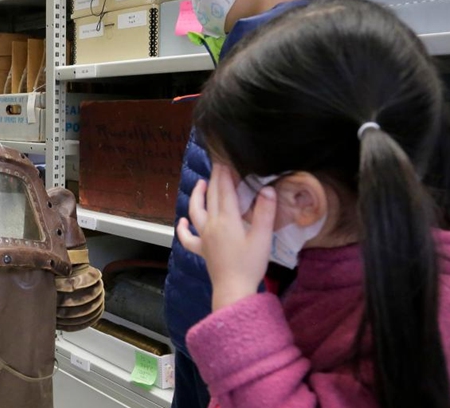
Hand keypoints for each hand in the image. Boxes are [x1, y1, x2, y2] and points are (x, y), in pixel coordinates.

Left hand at [176, 163, 276, 310]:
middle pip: (212, 197)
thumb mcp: (263, 237)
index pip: (225, 190)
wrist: (233, 289)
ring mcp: (203, 237)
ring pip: (195, 212)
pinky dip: (182, 228)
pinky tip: (182, 221)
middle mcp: (212, 225)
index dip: (225, 174)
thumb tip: (267, 189)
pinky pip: (187, 238)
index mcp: (227, 219)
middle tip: (218, 165)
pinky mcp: (201, 250)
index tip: (225, 159)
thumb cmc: (250, 264)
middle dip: (215, 179)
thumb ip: (265, 212)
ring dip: (197, 196)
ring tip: (201, 184)